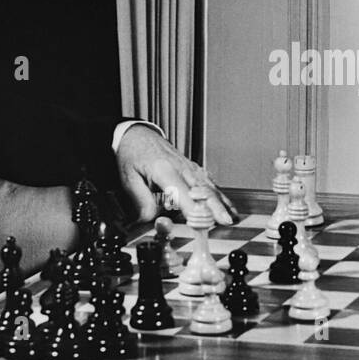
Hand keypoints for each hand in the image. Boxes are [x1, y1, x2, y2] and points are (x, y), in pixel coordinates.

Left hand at [115, 125, 236, 224]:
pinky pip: (210, 184)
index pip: (182, 193)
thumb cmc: (133, 155)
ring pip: (210, 187)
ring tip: (231, 218)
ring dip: (221, 203)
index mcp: (164, 169)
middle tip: (224, 221)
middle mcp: (181, 168)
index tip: (199, 224)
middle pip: (203, 190)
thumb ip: (140, 200)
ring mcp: (190, 168)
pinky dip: (220, 196)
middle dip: (214, 207)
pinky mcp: (193, 171)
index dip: (192, 210)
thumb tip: (151, 220)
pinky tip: (228, 207)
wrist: (138, 136)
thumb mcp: (128, 178)